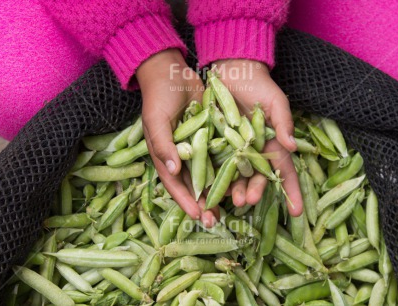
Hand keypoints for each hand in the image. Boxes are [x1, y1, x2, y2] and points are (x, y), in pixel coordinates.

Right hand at [136, 49, 216, 226]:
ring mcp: (198, 147)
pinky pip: (221, 155)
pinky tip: (241, 180)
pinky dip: (229, 167)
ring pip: (210, 174)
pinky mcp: (213, 136)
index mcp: (165, 155)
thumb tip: (173, 170)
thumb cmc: (159, 96)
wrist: (173, 73)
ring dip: (219, 190)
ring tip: (231, 207)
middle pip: (193, 184)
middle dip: (204, 203)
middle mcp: (182, 156)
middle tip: (215, 221)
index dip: (185, 200)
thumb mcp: (156, 120)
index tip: (197, 215)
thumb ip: (163, 144)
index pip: (175, 183)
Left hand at [213, 59, 302, 215]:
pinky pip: (216, 163)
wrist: (231, 71)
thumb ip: (284, 122)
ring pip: (237, 176)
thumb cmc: (258, 85)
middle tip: (248, 201)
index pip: (284, 170)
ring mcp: (234, 150)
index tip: (298, 212)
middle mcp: (253, 151)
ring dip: (235, 190)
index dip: (292, 191)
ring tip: (232, 200)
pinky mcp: (216, 144)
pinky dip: (215, 177)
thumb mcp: (276, 101)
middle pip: (258, 178)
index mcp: (271, 143)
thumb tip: (292, 147)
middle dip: (255, 191)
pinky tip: (212, 189)